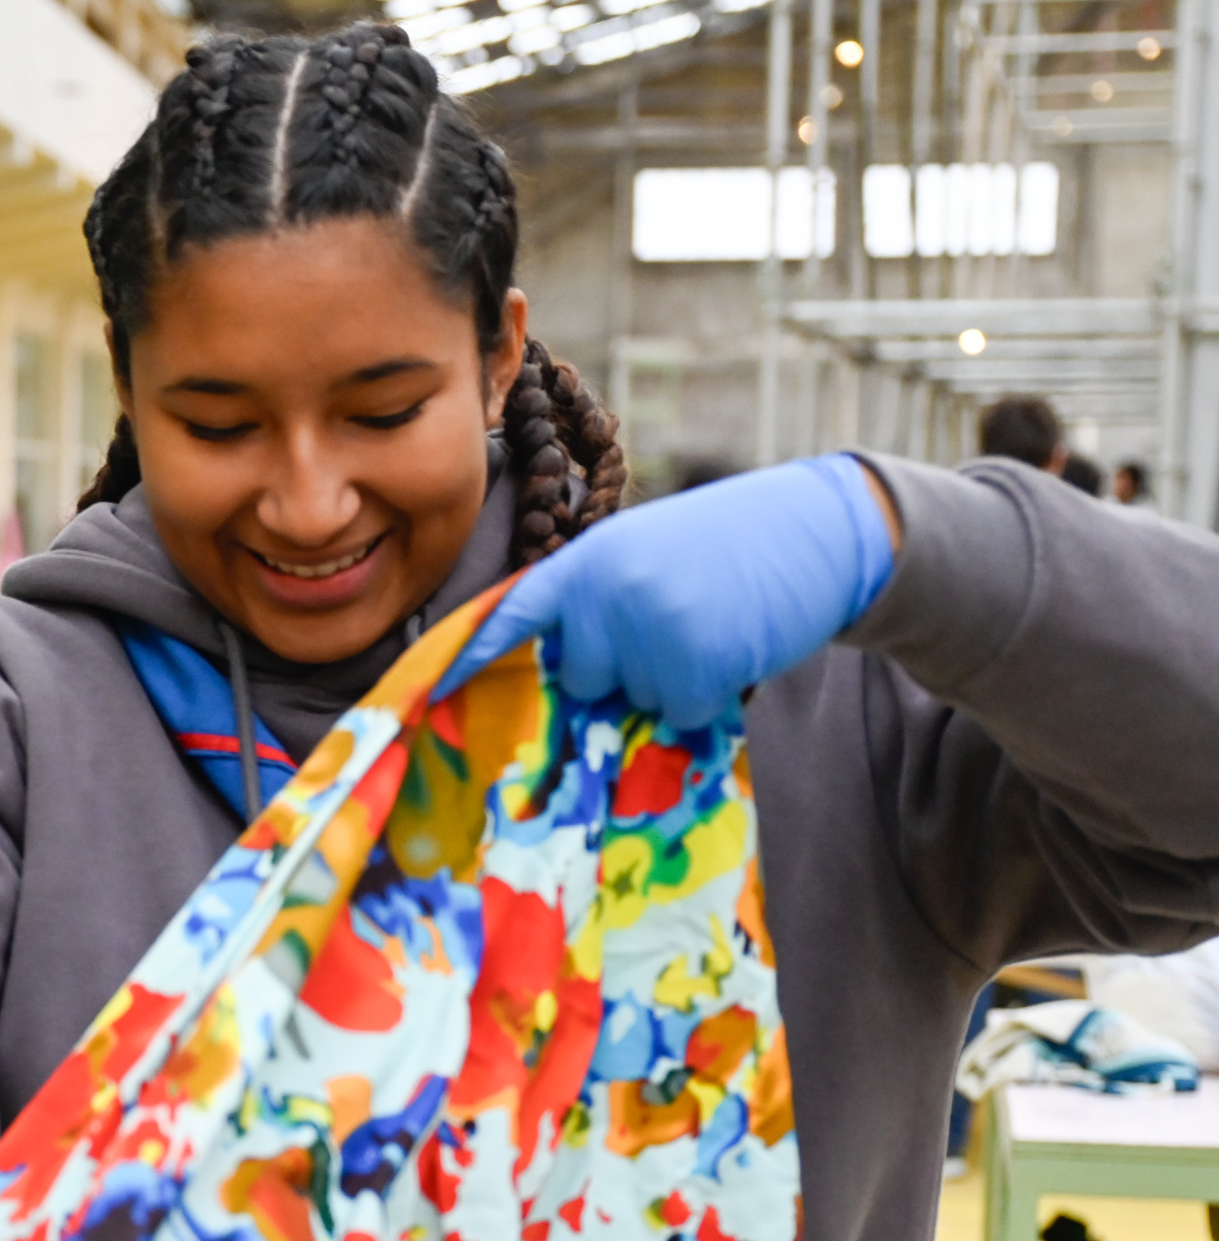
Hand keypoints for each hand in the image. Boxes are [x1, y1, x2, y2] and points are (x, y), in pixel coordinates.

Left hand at [438, 454, 901, 727]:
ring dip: (671, 681)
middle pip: (580, 675)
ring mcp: (648, 631)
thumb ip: (593, 600)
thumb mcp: (643, 552)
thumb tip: (561, 669)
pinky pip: (681, 713)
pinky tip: (731, 646)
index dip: (468, 657)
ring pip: (635, 698)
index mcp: (586, 563)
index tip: (423, 694)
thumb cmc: (725, 546)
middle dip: (620, 668)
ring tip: (708, 627)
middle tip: (673, 624)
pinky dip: (707, 695)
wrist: (818, 527)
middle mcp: (605, 595)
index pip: (511, 617)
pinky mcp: (694, 666)